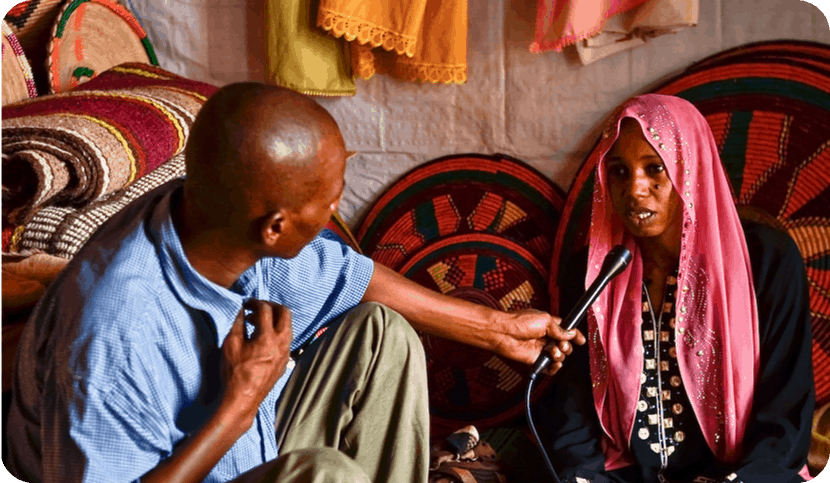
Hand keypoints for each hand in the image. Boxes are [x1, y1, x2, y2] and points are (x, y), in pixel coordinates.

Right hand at [220, 299, 292, 422]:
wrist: (242, 399)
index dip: (255, 302)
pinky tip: (263, 337)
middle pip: (286, 313)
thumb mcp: (230, 345)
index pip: (266, 310)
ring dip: (276, 319)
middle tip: (257, 308)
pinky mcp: (285, 362)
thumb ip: (237, 323)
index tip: (246, 303)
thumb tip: (241, 309)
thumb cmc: (234, 373)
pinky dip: (278, 332)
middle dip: (272, 306)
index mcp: (267, 338)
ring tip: (258, 322)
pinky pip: (287, 339)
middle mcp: (282, 344)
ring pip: (288, 326)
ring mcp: (286, 353)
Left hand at [492, 309, 585, 375]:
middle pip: (565, 345)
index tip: (580, 340)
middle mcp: (546, 337)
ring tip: (552, 351)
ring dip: (559, 355)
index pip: (566, 331)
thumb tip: (571, 334)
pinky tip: (554, 364)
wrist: (504, 333)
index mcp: (549, 325)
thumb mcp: (544, 320)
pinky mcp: (535, 360)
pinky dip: (554, 367)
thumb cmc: (520, 322)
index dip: (574, 335)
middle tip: (560, 344)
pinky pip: (549, 367)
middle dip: (566, 346)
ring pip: (559, 357)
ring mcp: (541, 349)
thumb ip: (559, 329)